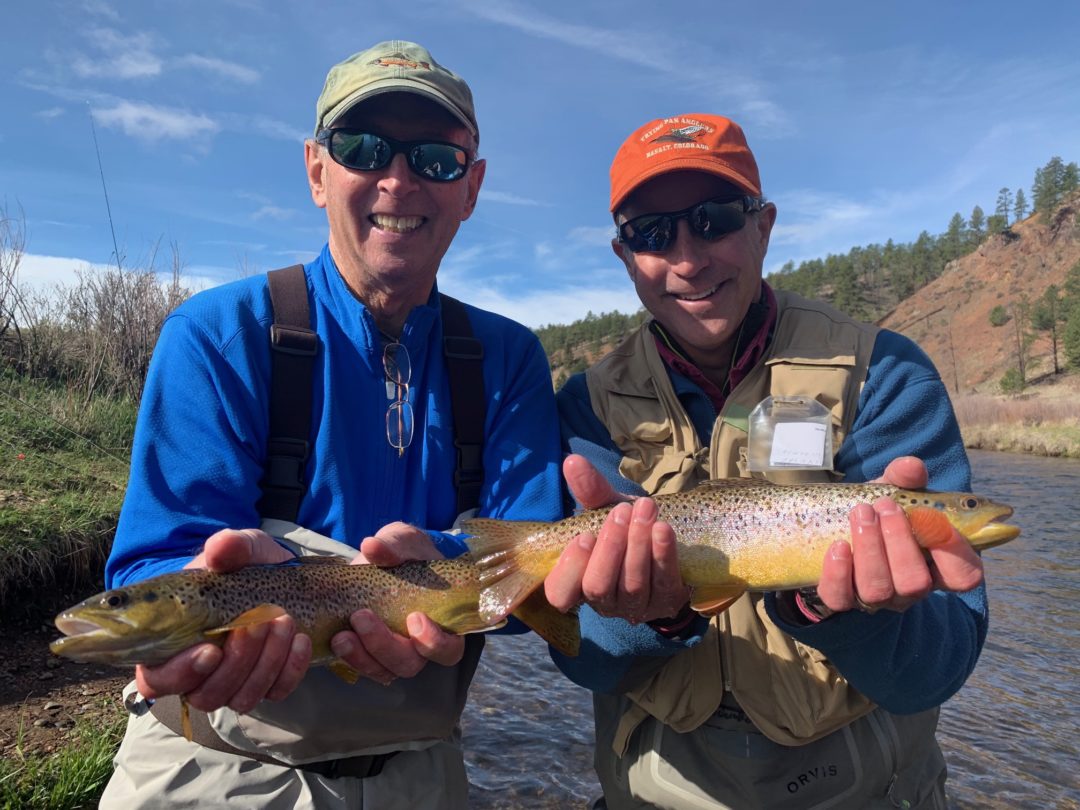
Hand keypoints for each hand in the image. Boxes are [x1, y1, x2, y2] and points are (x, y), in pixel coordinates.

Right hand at [135, 528, 311, 713]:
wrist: (285, 575)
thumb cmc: (247, 566)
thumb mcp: (241, 549)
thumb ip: (229, 547)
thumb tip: (219, 548)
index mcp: (173, 643)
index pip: (155, 680)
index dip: (178, 673)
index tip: (210, 650)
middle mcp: (200, 673)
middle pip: (205, 694)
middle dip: (236, 662)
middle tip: (258, 624)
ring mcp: (234, 683)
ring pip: (242, 698)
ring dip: (266, 663)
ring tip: (284, 622)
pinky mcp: (267, 684)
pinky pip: (276, 692)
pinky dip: (291, 669)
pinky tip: (301, 640)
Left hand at [330, 523, 465, 683]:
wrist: (385, 559)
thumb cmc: (407, 553)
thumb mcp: (404, 541)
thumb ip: (393, 545)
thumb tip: (371, 546)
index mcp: (443, 622)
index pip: (448, 648)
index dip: (434, 642)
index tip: (415, 618)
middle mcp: (420, 646)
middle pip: (409, 664)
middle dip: (383, 645)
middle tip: (361, 617)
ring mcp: (393, 653)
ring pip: (383, 670)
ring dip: (360, 657)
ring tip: (341, 636)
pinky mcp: (368, 652)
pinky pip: (360, 666)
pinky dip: (347, 656)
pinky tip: (334, 639)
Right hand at [544, 455, 690, 623]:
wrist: (667, 543)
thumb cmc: (626, 529)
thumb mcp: (606, 510)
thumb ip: (590, 490)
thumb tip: (572, 461)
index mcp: (579, 583)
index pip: (559, 593)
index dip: (569, 569)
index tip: (583, 535)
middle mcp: (604, 602)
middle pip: (599, 586)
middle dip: (610, 548)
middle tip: (621, 512)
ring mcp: (636, 607)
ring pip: (632, 584)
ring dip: (638, 544)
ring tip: (646, 509)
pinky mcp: (666, 603)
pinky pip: (663, 582)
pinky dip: (663, 554)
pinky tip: (663, 529)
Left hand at [816, 456, 984, 613]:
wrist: (829, 527)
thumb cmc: (875, 511)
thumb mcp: (892, 491)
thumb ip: (905, 479)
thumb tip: (912, 466)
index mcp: (934, 564)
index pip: (963, 576)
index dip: (956, 553)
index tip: (934, 518)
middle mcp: (908, 588)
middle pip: (915, 582)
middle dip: (900, 541)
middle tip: (885, 505)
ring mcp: (874, 598)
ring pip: (877, 590)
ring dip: (869, 547)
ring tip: (861, 513)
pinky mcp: (840, 599)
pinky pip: (840, 597)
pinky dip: (838, 571)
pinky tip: (839, 545)